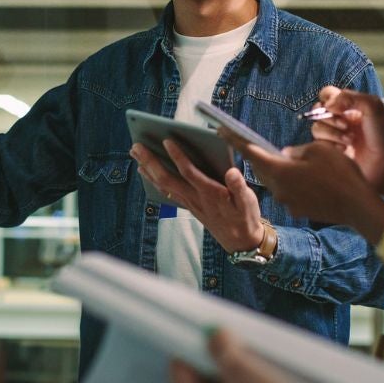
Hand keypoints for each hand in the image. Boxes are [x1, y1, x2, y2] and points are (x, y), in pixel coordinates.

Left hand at [129, 140, 265, 252]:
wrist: (240, 241)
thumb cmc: (245, 216)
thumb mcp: (248, 201)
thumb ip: (239, 186)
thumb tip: (232, 172)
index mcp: (210, 193)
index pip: (189, 172)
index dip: (178, 157)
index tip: (166, 141)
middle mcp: (196, 197)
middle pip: (167, 178)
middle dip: (150, 161)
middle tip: (136, 145)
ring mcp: (190, 202)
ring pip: (163, 185)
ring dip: (147, 169)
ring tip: (135, 154)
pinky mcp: (188, 205)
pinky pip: (166, 192)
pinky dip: (154, 180)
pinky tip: (146, 172)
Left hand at [218, 131, 383, 238]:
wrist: (357, 206)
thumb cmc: (340, 174)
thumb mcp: (319, 150)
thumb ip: (297, 151)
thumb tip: (286, 155)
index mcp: (280, 170)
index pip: (251, 152)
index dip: (235, 140)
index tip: (221, 130)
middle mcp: (278, 188)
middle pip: (262, 168)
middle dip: (255, 155)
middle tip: (247, 141)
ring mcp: (288, 202)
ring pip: (275, 180)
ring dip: (275, 169)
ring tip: (279, 157)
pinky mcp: (299, 210)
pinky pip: (288, 191)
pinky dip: (289, 182)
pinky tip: (301, 176)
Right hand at [309, 86, 383, 202]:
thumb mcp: (373, 107)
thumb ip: (350, 97)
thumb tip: (327, 104)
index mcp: (351, 106)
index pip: (328, 94)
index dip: (327, 98)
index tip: (336, 107)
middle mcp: (341, 119)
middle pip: (318, 111)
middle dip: (330, 118)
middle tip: (346, 126)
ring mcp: (335, 136)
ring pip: (317, 128)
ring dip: (332, 133)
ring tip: (350, 141)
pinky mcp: (331, 152)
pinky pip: (318, 144)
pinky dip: (330, 145)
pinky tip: (344, 151)